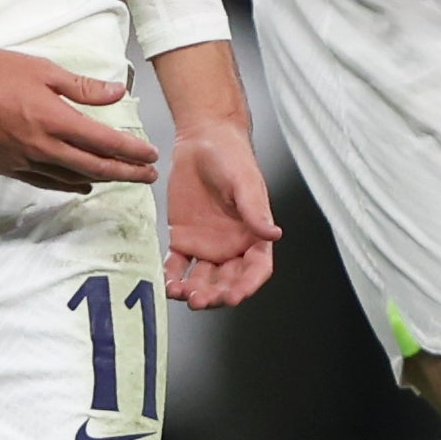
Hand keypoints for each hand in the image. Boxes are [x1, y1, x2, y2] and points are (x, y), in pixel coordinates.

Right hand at [0, 10, 158, 191]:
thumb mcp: (46, 71)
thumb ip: (84, 87)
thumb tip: (118, 94)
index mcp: (54, 120)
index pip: (104, 142)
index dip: (132, 151)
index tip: (152, 155)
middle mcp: (41, 146)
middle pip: (93, 167)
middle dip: (126, 172)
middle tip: (148, 175)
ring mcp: (22, 160)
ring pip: (70, 177)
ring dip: (100, 179)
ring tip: (122, 178)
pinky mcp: (6, 166)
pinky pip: (44, 181)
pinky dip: (68, 184)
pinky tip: (81, 184)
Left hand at [164, 120, 280, 307]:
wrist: (202, 140)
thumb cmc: (232, 156)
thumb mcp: (244, 182)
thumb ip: (254, 210)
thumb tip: (273, 234)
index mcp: (253, 233)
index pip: (257, 268)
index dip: (248, 285)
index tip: (235, 296)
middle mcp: (232, 245)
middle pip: (227, 281)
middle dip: (216, 295)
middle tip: (201, 299)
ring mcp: (206, 245)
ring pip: (202, 279)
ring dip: (194, 291)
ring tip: (181, 292)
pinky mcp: (183, 239)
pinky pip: (178, 265)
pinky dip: (172, 278)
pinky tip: (167, 283)